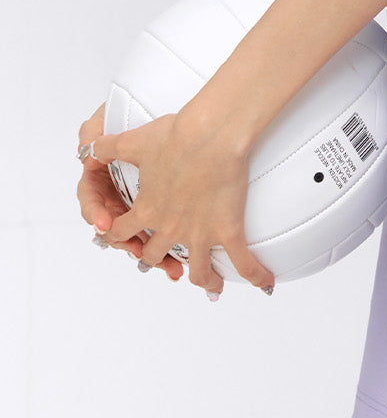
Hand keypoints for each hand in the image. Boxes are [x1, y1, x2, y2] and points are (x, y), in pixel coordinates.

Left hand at [86, 108, 275, 298]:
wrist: (211, 134)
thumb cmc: (178, 134)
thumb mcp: (134, 140)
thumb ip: (107, 147)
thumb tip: (90, 148)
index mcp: (147, 208)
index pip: (122, 232)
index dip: (118, 236)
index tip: (120, 239)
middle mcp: (170, 228)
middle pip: (155, 255)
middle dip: (157, 259)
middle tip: (165, 260)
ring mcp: (200, 233)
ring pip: (197, 271)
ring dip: (203, 280)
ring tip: (212, 284)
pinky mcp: (228, 229)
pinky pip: (242, 261)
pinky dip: (255, 275)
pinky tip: (264, 283)